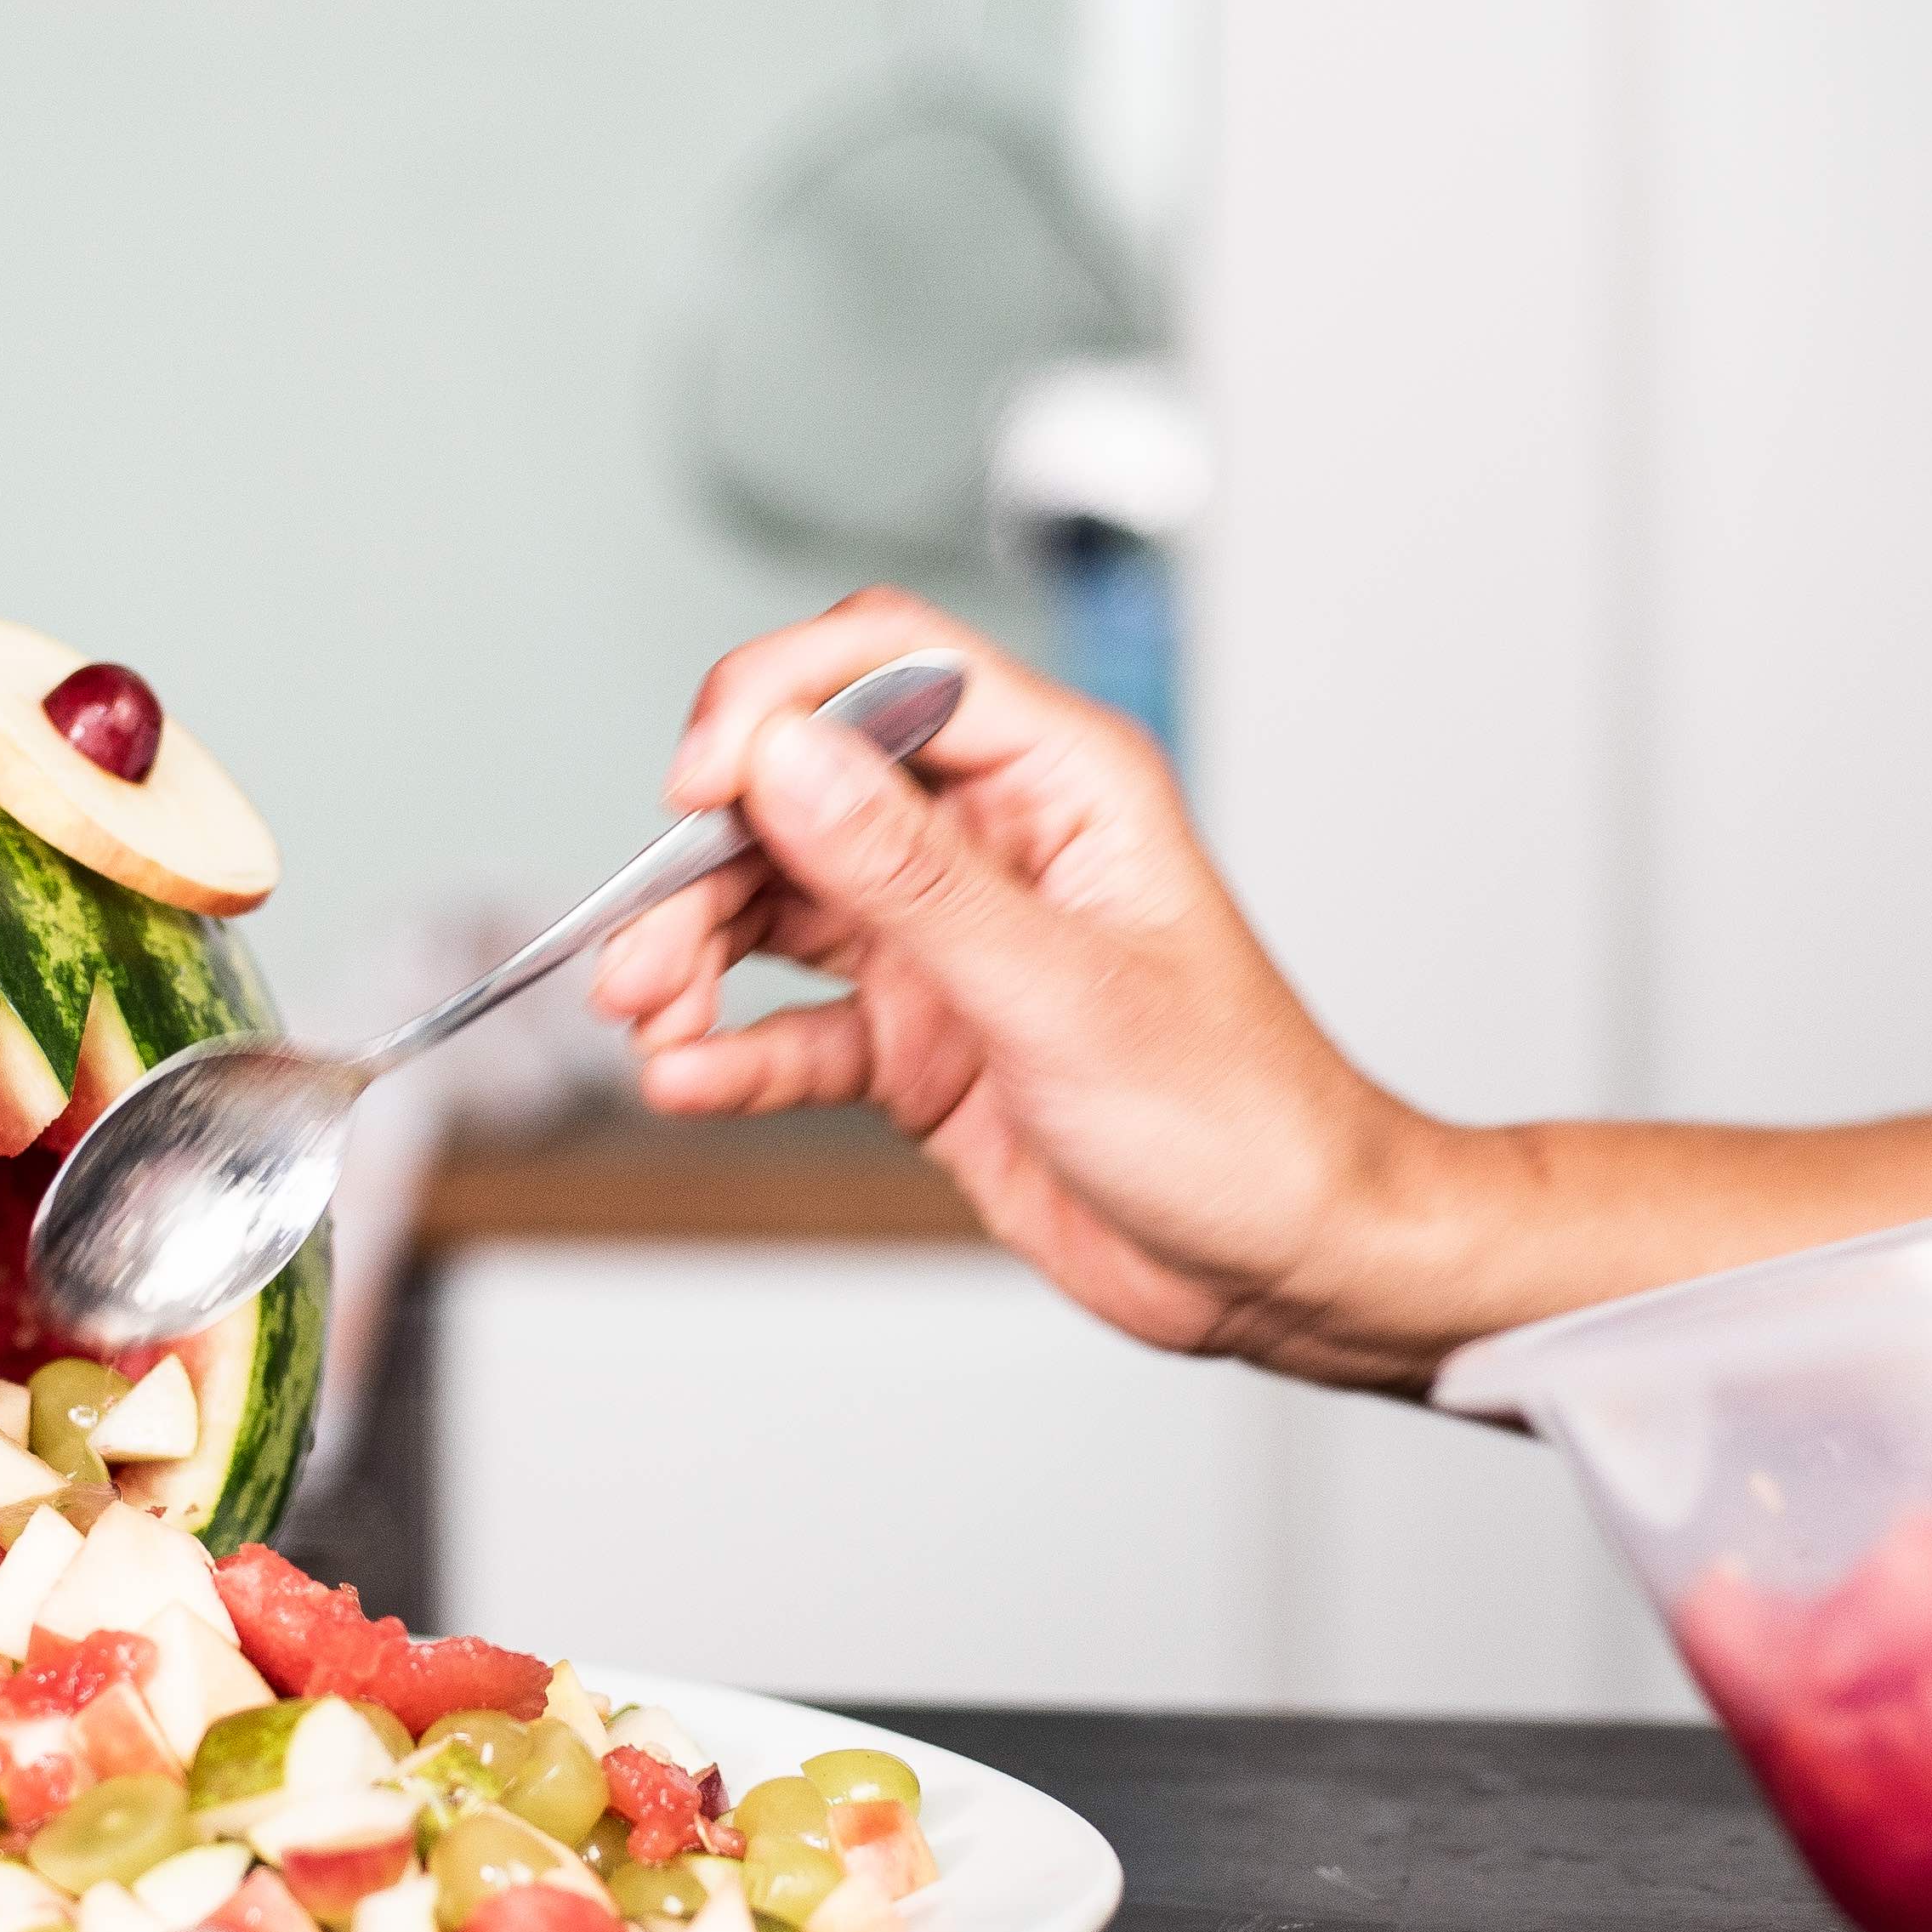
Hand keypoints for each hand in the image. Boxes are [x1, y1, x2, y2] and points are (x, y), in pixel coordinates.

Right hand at [593, 591, 1434, 1386]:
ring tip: (647, 1017)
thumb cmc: (1241, 1118)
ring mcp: (950, 944)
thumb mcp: (1060, 990)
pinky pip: (797, 1026)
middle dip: (706, 860)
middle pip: (802, 793)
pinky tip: (688, 1075)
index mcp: (1057, 781)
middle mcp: (993, 844)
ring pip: (780, 907)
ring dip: (697, 954)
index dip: (773, 705)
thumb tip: (788, 760)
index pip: (885, 668)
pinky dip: (733, 1050)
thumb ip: (909, 874)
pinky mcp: (923, 1041)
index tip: (700, 786)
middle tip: (642, 941)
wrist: (1289, 1263)